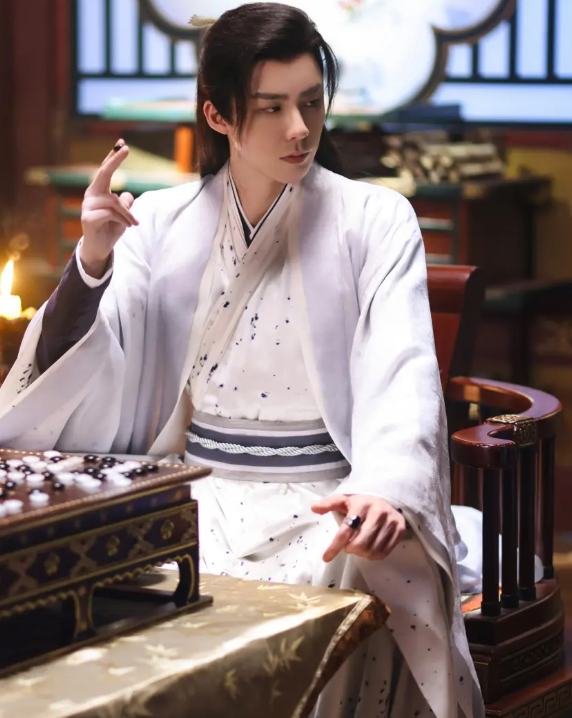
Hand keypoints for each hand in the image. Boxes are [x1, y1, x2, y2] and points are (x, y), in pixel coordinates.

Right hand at [80, 139, 138, 276]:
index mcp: (98, 191)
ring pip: (114, 202)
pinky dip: (123, 220)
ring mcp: (87, 206)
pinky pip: (111, 214)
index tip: (122, 144)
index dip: (113, 157)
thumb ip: (125, 203)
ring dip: (127, 214)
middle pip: (104, 173)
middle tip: (127, 148)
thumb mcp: (123, 214)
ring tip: (132, 224)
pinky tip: (125, 227)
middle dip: (115, 160)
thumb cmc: (111, 229)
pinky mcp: (88, 218)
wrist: (100, 248)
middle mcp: (91, 194)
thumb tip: (126, 194)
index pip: (106, 170)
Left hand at [311, 494, 406, 561]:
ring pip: (372, 550)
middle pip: (359, 544)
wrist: (387, 500)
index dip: (334, 546)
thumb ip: (329, 504)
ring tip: (359, 546)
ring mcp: (391, 521)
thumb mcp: (344, 500)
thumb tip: (313, 508)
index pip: (346, 530)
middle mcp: (378, 512)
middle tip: (349, 546)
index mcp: (362, 504)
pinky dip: (373, 555)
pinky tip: (370, 548)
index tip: (326, 558)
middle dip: (350, 549)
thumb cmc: (361, 504)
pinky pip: (384, 552)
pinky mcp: (400, 529)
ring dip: (361, 554)